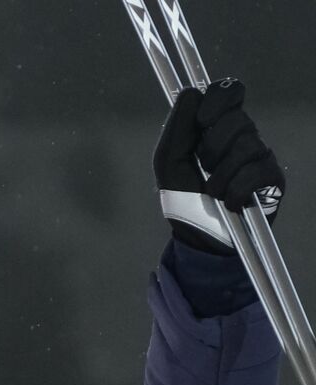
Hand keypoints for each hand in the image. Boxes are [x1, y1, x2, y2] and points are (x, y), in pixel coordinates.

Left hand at [154, 80, 284, 254]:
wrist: (198, 234)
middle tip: (203, 168)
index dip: (219, 99)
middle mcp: (243, 136)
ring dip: (220, 176)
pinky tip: (229, 202)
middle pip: (238, 119)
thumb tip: (191, 91)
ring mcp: (260, 156)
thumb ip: (177, 127)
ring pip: (247, 146)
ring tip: (212, 191)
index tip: (203, 120)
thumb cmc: (183, 195)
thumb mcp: (169, 161)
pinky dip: (235, 191)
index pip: (230, 91)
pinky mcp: (273, 179)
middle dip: (212, 148)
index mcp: (217, 126)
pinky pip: (257, 173)